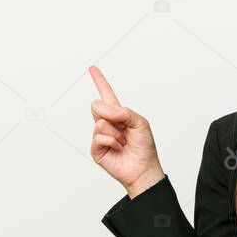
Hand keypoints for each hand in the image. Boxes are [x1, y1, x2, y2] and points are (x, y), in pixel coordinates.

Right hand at [88, 65, 164, 197]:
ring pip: (100, 122)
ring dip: (116, 132)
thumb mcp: (140, 122)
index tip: (92, 68)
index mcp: (118, 114)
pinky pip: (99, 137)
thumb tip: (102, 108)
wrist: (143, 169)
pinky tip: (118, 148)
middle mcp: (107, 123)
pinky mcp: (96, 148)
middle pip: (97, 106)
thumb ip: (123, 111)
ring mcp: (100, 135)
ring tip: (123, 142)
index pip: (106, 94)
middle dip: (112, 115)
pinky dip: (111, 142)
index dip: (99, 81)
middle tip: (123, 128)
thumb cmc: (144, 147)